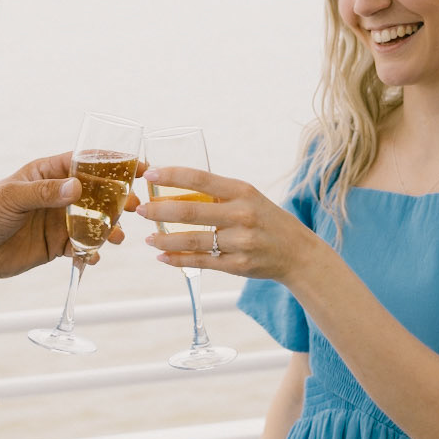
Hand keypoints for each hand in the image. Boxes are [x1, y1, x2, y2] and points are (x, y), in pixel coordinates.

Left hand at [0, 152, 139, 280]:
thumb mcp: (12, 197)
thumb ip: (44, 193)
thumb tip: (76, 188)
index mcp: (48, 173)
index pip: (86, 162)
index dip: (113, 163)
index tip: (137, 167)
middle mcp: (57, 195)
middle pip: (98, 193)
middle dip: (118, 200)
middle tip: (133, 207)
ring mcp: (59, 220)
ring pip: (94, 222)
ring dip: (109, 229)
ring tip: (116, 237)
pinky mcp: (56, 245)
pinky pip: (81, 247)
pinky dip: (91, 252)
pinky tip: (92, 256)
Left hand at [136, 166, 313, 282]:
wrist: (298, 253)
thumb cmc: (266, 220)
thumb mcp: (249, 197)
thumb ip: (218, 193)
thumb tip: (175, 186)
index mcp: (242, 191)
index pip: (200, 179)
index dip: (171, 175)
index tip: (150, 173)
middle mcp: (241, 215)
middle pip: (189, 211)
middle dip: (159, 210)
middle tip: (141, 210)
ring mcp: (239, 242)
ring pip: (191, 240)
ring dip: (164, 239)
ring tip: (148, 237)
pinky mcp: (237, 265)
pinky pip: (200, 261)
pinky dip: (177, 259)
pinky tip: (162, 256)